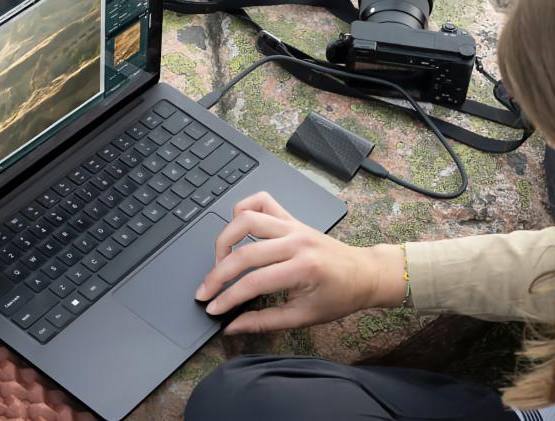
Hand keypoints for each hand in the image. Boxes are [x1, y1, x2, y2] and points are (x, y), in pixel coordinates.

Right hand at [194, 192, 406, 334]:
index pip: (252, 283)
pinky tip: (237, 228)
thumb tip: (232, 325)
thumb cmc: (340, 296)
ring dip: (224, 239)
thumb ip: (263, 321)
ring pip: (246, 219)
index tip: (211, 307)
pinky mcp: (292, 218)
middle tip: (205, 290)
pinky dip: (243, 209)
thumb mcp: (303, 317)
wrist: (364, 273)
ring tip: (219, 260)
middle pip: (244, 253)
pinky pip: (262, 201)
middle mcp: (296, 242)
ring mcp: (293, 226)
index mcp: (303, 269)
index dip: (227, 298)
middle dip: (217, 274)